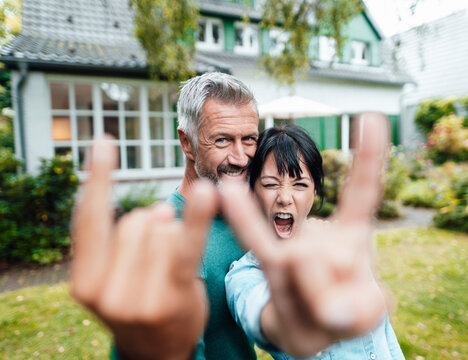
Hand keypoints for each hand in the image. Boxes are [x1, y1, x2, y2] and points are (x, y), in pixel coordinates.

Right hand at [70, 138, 217, 359]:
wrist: (159, 353)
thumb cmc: (140, 304)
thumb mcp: (119, 276)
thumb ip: (130, 238)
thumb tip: (162, 208)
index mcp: (84, 282)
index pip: (89, 220)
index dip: (97, 179)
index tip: (104, 141)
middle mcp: (105, 292)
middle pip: (138, 222)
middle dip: (154, 227)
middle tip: (159, 260)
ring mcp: (139, 297)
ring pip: (164, 229)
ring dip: (175, 235)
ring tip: (172, 269)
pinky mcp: (174, 295)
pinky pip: (186, 245)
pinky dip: (197, 217)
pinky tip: (207, 192)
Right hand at [221, 113, 387, 356]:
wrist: (313, 329)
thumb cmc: (345, 315)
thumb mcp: (365, 316)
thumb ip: (356, 310)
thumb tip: (331, 305)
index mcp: (354, 238)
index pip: (362, 193)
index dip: (368, 157)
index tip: (369, 116)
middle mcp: (324, 233)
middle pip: (333, 257)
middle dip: (337, 298)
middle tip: (336, 311)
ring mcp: (295, 246)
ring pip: (301, 262)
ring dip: (312, 299)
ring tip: (317, 311)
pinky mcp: (272, 264)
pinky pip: (256, 240)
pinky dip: (243, 216)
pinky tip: (228, 189)